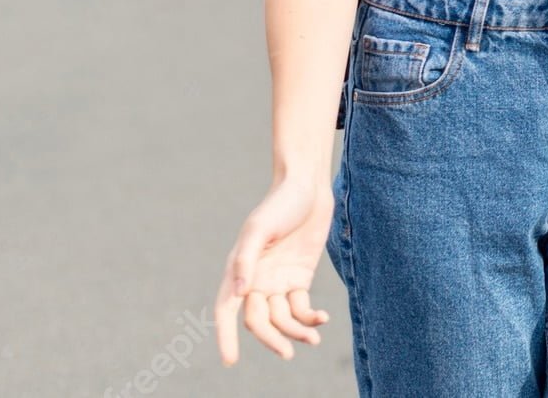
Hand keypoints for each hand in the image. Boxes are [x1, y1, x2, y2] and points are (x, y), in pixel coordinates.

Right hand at [214, 177, 333, 364]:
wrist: (309, 186)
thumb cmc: (280, 203)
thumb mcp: (259, 228)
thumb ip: (245, 260)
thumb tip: (238, 292)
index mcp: (238, 271)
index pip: (226, 311)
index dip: (225, 336)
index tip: (230, 360)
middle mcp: (255, 281)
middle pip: (258, 321)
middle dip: (271, 339)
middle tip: (288, 353)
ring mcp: (278, 282)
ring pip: (282, 319)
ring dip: (295, 331)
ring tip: (314, 338)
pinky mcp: (299, 279)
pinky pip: (300, 307)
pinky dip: (310, 317)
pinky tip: (322, 319)